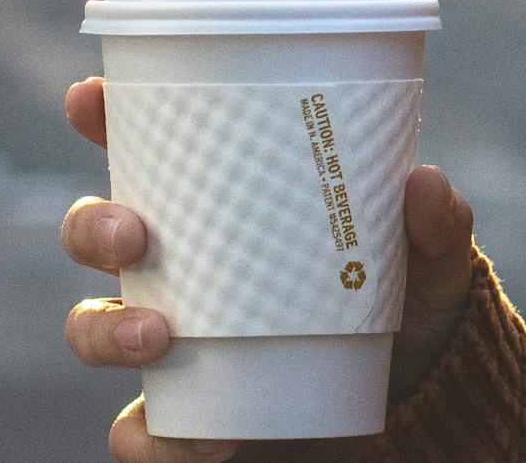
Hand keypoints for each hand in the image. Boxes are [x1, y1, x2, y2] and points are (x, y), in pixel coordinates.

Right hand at [62, 76, 481, 460]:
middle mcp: (178, 268)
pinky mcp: (182, 416)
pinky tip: (200, 442)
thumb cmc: (402, 302)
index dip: (102, 118)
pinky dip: (153, 440)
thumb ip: (435, 227)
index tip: (90, 96)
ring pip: (93, 328)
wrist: (410, 403)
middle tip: (132, 235)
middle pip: (94, 234)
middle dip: (93, 225)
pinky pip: (136, 433)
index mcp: (220, 205)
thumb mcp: (429, 262)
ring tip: (161, 336)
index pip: (145, 149)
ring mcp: (170, 342)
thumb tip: (426, 181)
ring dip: (109, 332)